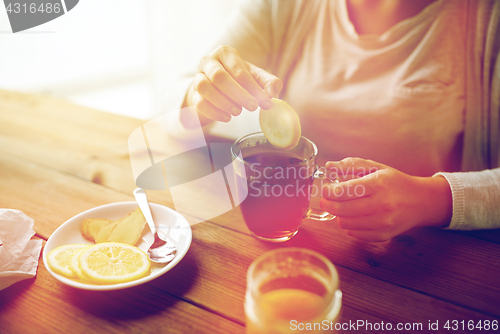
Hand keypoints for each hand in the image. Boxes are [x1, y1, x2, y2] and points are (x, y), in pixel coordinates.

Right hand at [183, 45, 282, 123]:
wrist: (219, 88)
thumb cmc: (240, 80)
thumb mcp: (257, 78)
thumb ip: (269, 83)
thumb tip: (272, 95)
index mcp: (226, 53)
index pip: (238, 70)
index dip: (253, 87)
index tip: (265, 102)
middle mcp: (208, 61)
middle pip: (219, 77)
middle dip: (238, 94)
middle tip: (252, 107)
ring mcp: (197, 77)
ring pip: (205, 88)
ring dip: (223, 102)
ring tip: (238, 112)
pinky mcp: (193, 93)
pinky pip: (199, 103)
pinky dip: (214, 112)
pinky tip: (227, 118)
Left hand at [320, 158, 452, 241]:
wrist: (421, 201)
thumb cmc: (395, 182)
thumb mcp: (376, 167)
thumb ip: (351, 165)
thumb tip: (329, 165)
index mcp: (378, 184)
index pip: (344, 191)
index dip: (328, 191)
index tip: (326, 189)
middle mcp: (381, 205)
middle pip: (341, 210)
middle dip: (328, 204)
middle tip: (326, 200)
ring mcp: (383, 223)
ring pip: (345, 224)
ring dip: (339, 215)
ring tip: (342, 207)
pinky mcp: (382, 235)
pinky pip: (354, 234)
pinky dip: (349, 226)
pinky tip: (354, 217)